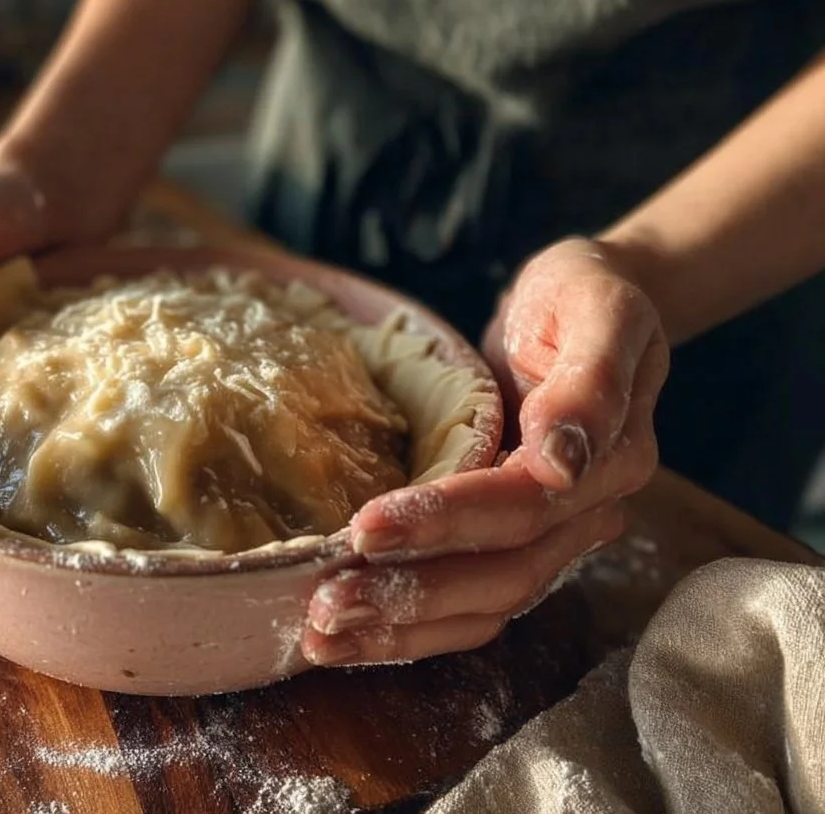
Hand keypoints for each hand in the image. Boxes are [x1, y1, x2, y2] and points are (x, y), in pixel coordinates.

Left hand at [303, 237, 669, 665]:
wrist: (580, 307)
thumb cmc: (581, 296)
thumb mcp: (598, 308)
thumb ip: (591, 381)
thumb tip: (560, 460)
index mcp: (611, 461)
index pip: (521, 508)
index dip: (446, 521)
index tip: (365, 526)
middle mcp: (584, 514)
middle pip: (503, 575)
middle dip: (412, 595)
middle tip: (325, 600)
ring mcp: (549, 535)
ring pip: (485, 606)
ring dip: (403, 630)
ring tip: (321, 635)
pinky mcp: (509, 541)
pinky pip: (468, 601)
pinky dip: (409, 628)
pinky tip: (347, 635)